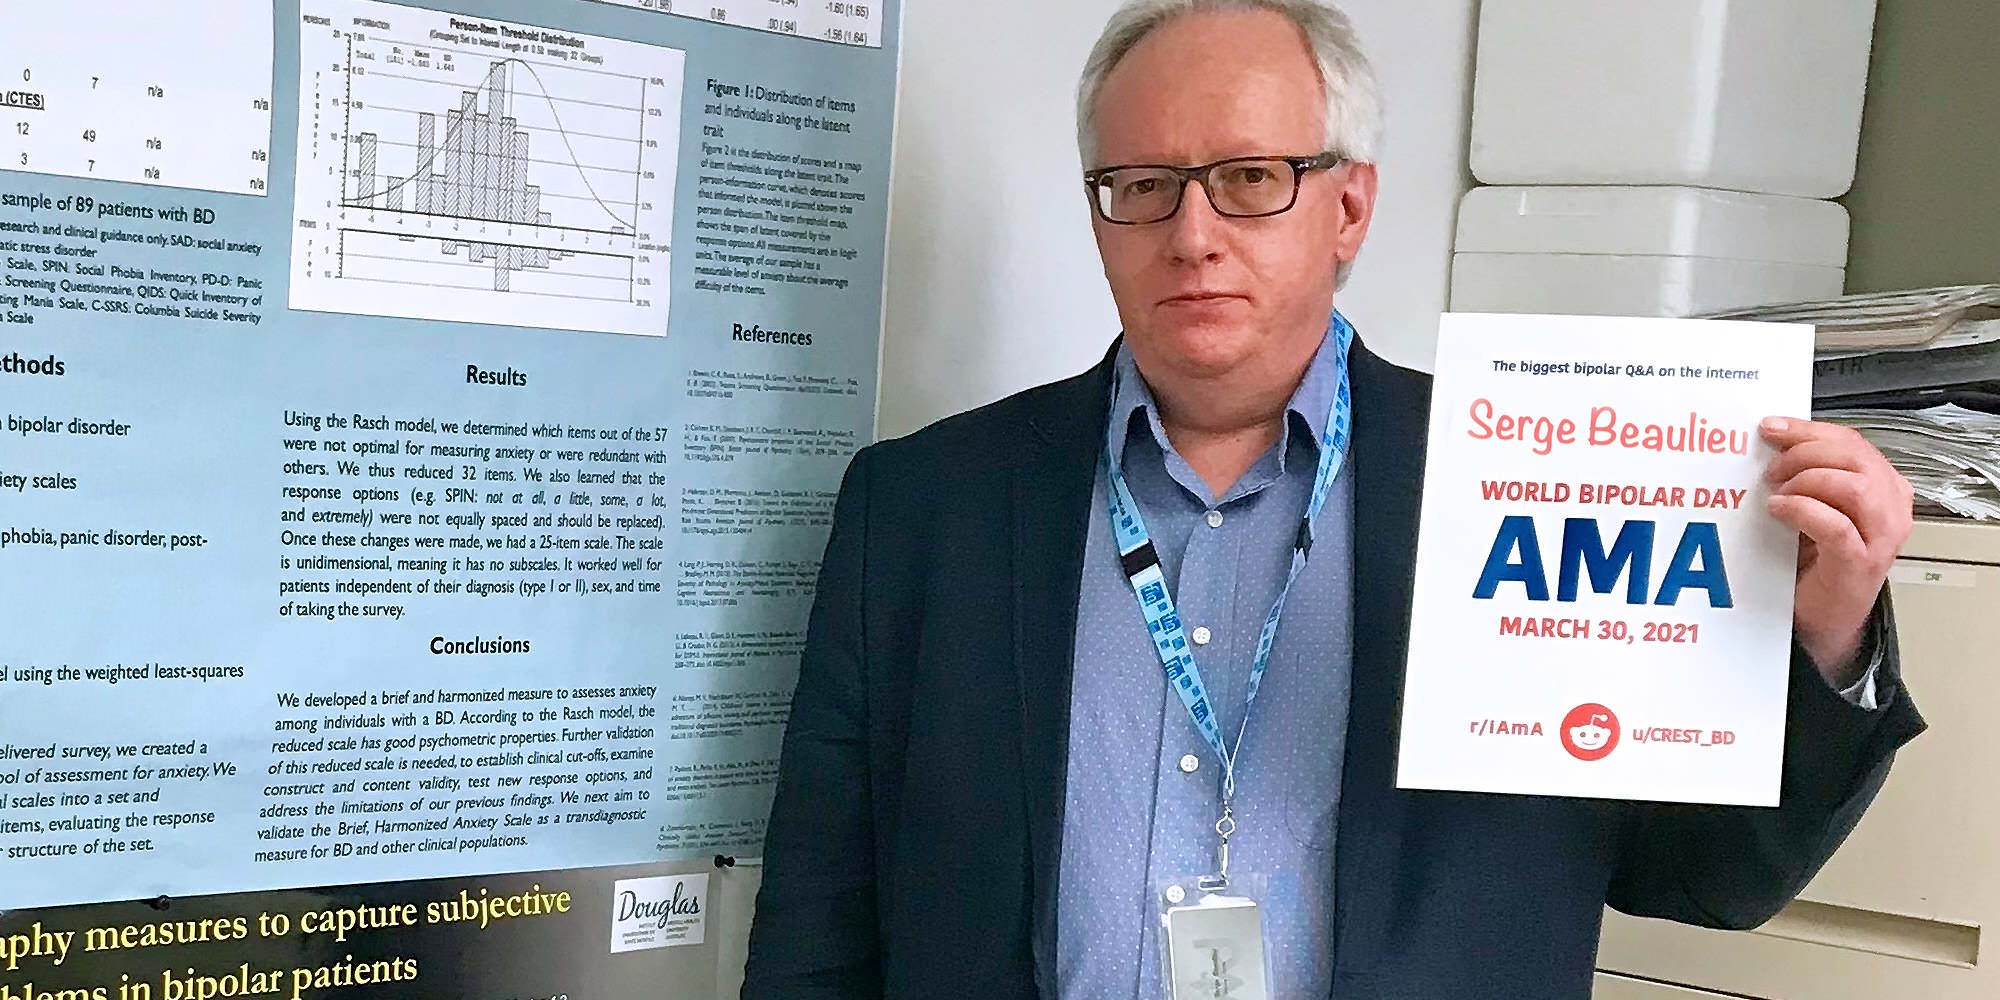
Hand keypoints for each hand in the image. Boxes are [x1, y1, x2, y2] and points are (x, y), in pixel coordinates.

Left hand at [1761, 417, 1913, 683]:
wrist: (1823, 617)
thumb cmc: (1816, 561)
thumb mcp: (1814, 506)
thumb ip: (1806, 474)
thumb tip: (1773, 440)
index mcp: (1883, 486)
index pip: (1852, 442)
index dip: (1809, 430)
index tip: (1772, 428)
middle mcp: (1891, 508)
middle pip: (1855, 457)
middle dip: (1805, 453)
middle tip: (1771, 470)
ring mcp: (1880, 538)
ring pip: (1854, 486)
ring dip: (1808, 480)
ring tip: (1778, 493)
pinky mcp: (1860, 564)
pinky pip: (1837, 525)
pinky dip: (1803, 510)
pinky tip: (1779, 510)